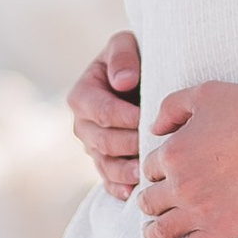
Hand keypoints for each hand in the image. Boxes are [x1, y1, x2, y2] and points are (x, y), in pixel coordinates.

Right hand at [68, 31, 143, 200]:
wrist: (137, 77)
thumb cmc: (131, 58)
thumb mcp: (125, 44)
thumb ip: (122, 56)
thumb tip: (123, 82)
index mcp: (82, 96)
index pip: (102, 111)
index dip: (125, 118)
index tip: (148, 119)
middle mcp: (82, 125)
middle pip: (103, 141)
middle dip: (129, 145)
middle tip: (155, 147)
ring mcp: (92, 147)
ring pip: (106, 164)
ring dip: (125, 171)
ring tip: (146, 173)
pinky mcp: (104, 163)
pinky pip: (108, 180)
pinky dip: (119, 188)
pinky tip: (134, 193)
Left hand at [138, 72, 237, 237]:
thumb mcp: (205, 93)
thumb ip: (171, 107)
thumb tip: (154, 130)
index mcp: (172, 153)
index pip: (147, 170)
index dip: (156, 171)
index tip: (165, 175)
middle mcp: (180, 184)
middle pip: (148, 202)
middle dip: (150, 202)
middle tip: (157, 205)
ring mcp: (201, 211)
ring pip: (160, 231)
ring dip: (153, 233)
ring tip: (155, 234)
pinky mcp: (224, 230)